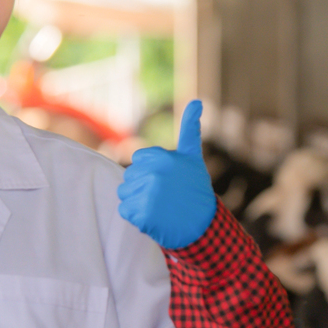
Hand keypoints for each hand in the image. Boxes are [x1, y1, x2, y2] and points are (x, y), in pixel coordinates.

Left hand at [119, 99, 217, 249]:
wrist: (202, 226)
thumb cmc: (196, 190)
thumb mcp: (193, 157)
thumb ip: (190, 129)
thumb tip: (196, 102)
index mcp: (163, 157)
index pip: (137, 161)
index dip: (149, 172)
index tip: (166, 181)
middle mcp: (155, 174)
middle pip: (129, 177)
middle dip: (141, 187)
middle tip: (163, 197)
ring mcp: (147, 195)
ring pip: (124, 194)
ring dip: (137, 202)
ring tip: (158, 207)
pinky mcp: (142, 214)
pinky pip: (125, 210)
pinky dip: (136, 217)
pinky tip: (153, 218)